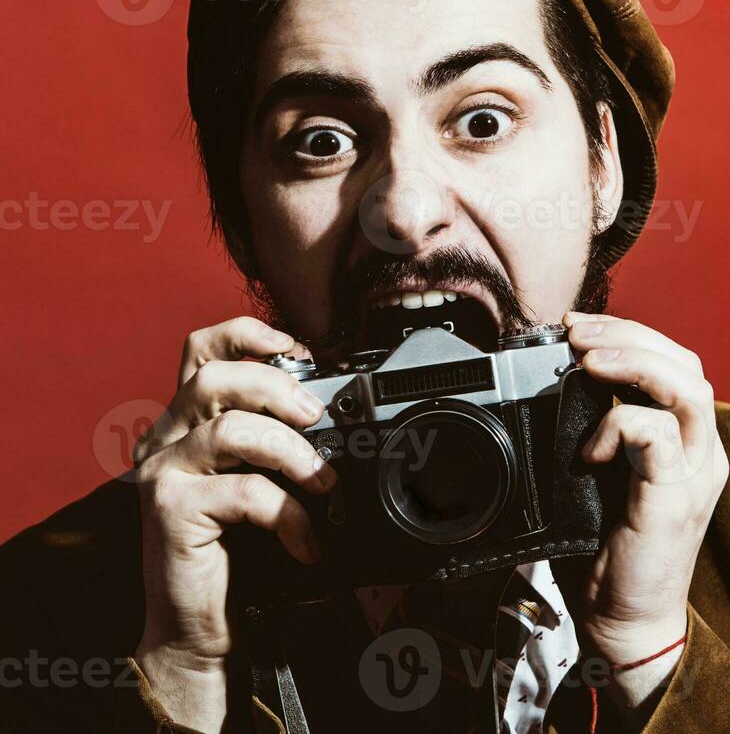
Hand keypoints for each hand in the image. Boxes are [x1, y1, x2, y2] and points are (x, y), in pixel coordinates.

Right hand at [132, 317, 334, 731]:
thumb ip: (277, 441)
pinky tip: (307, 540)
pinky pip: (244, 492)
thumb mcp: (259, 480)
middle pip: (215, 376)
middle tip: (317, 418)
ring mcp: (162, 472)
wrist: (198, 625)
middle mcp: (165, 438)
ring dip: (292, 452)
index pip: (201, 349)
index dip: (248, 334)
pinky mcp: (168, 509)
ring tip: (324, 482)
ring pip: (232, 430)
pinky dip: (289, 515)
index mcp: (186, 420)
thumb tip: (337, 411)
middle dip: (277, 388)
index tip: (299, 349)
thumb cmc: (236, 550)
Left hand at [561, 311, 728, 716]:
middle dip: (629, 334)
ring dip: (633, 362)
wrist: (625, 624)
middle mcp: (701, 452)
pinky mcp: (677, 498)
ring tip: (588, 360)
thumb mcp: (597, 478)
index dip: (630, 334)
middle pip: (686, 363)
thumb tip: (555, 387)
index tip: (578, 329)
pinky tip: (590, 448)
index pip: (675, 363)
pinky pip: (660, 435)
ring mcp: (695, 474)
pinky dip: (620, 426)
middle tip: (577, 332)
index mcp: (687, 442)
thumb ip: (594, 432)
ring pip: (687, 387)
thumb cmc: (608, 555)